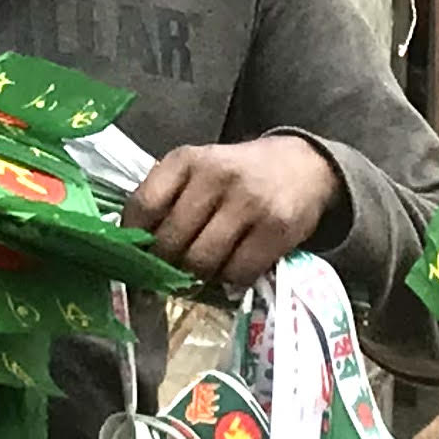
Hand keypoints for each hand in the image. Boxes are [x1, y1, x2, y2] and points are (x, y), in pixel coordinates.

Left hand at [124, 135, 342, 290]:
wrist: (304, 165)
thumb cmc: (239, 174)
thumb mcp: (199, 170)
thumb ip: (168, 199)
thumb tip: (135, 253)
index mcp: (186, 159)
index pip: (143, 206)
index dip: (134, 240)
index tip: (136, 257)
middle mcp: (215, 175)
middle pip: (171, 241)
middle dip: (167, 265)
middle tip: (173, 272)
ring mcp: (248, 201)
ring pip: (202, 261)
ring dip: (199, 276)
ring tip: (204, 269)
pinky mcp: (276, 227)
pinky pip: (239, 272)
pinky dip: (231, 280)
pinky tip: (234, 267)